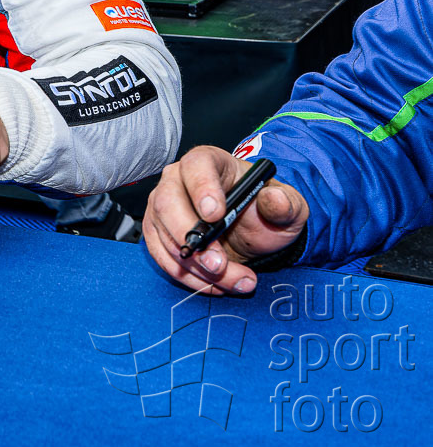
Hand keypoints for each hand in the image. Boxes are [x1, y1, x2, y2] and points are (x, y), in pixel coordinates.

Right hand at [144, 145, 308, 294]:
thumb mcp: (288, 208)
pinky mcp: (158, 233)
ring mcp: (162, 206)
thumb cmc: (264, 211)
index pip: (197, 166)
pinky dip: (188, 276)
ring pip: (165, 236)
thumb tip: (275, 199)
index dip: (202, 188)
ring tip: (234, 280)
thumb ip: (286, 204)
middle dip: (191, 238)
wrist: (253, 233)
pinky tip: (216, 284)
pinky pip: (162, 256)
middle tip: (219, 263)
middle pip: (167, 202)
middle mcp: (178, 180)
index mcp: (209, 162)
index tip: (216, 215)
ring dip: (196, 266)